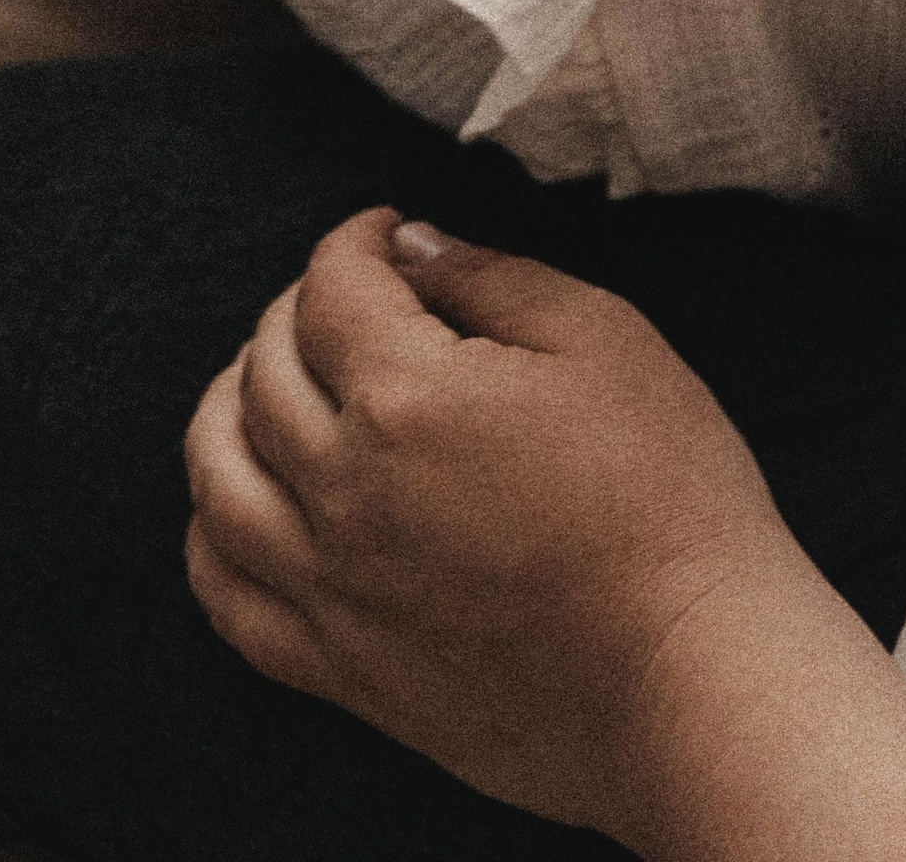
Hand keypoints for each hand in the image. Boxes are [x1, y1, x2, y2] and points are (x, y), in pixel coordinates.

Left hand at [183, 209, 824, 842]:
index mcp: (404, 397)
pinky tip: (237, 506)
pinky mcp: (345, 672)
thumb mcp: (603, 339)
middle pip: (262, 372)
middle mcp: (345, 492)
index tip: (384, 231)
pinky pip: (230, 600)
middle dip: (293, 310)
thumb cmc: (668, 497)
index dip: (355, 239)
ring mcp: (334, 590)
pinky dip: (211, 537)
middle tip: (342, 295)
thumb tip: (410, 248)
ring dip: (227, 409)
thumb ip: (491, 278)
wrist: (694, 675)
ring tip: (262, 381)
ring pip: (220, 479)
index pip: (331, 288)